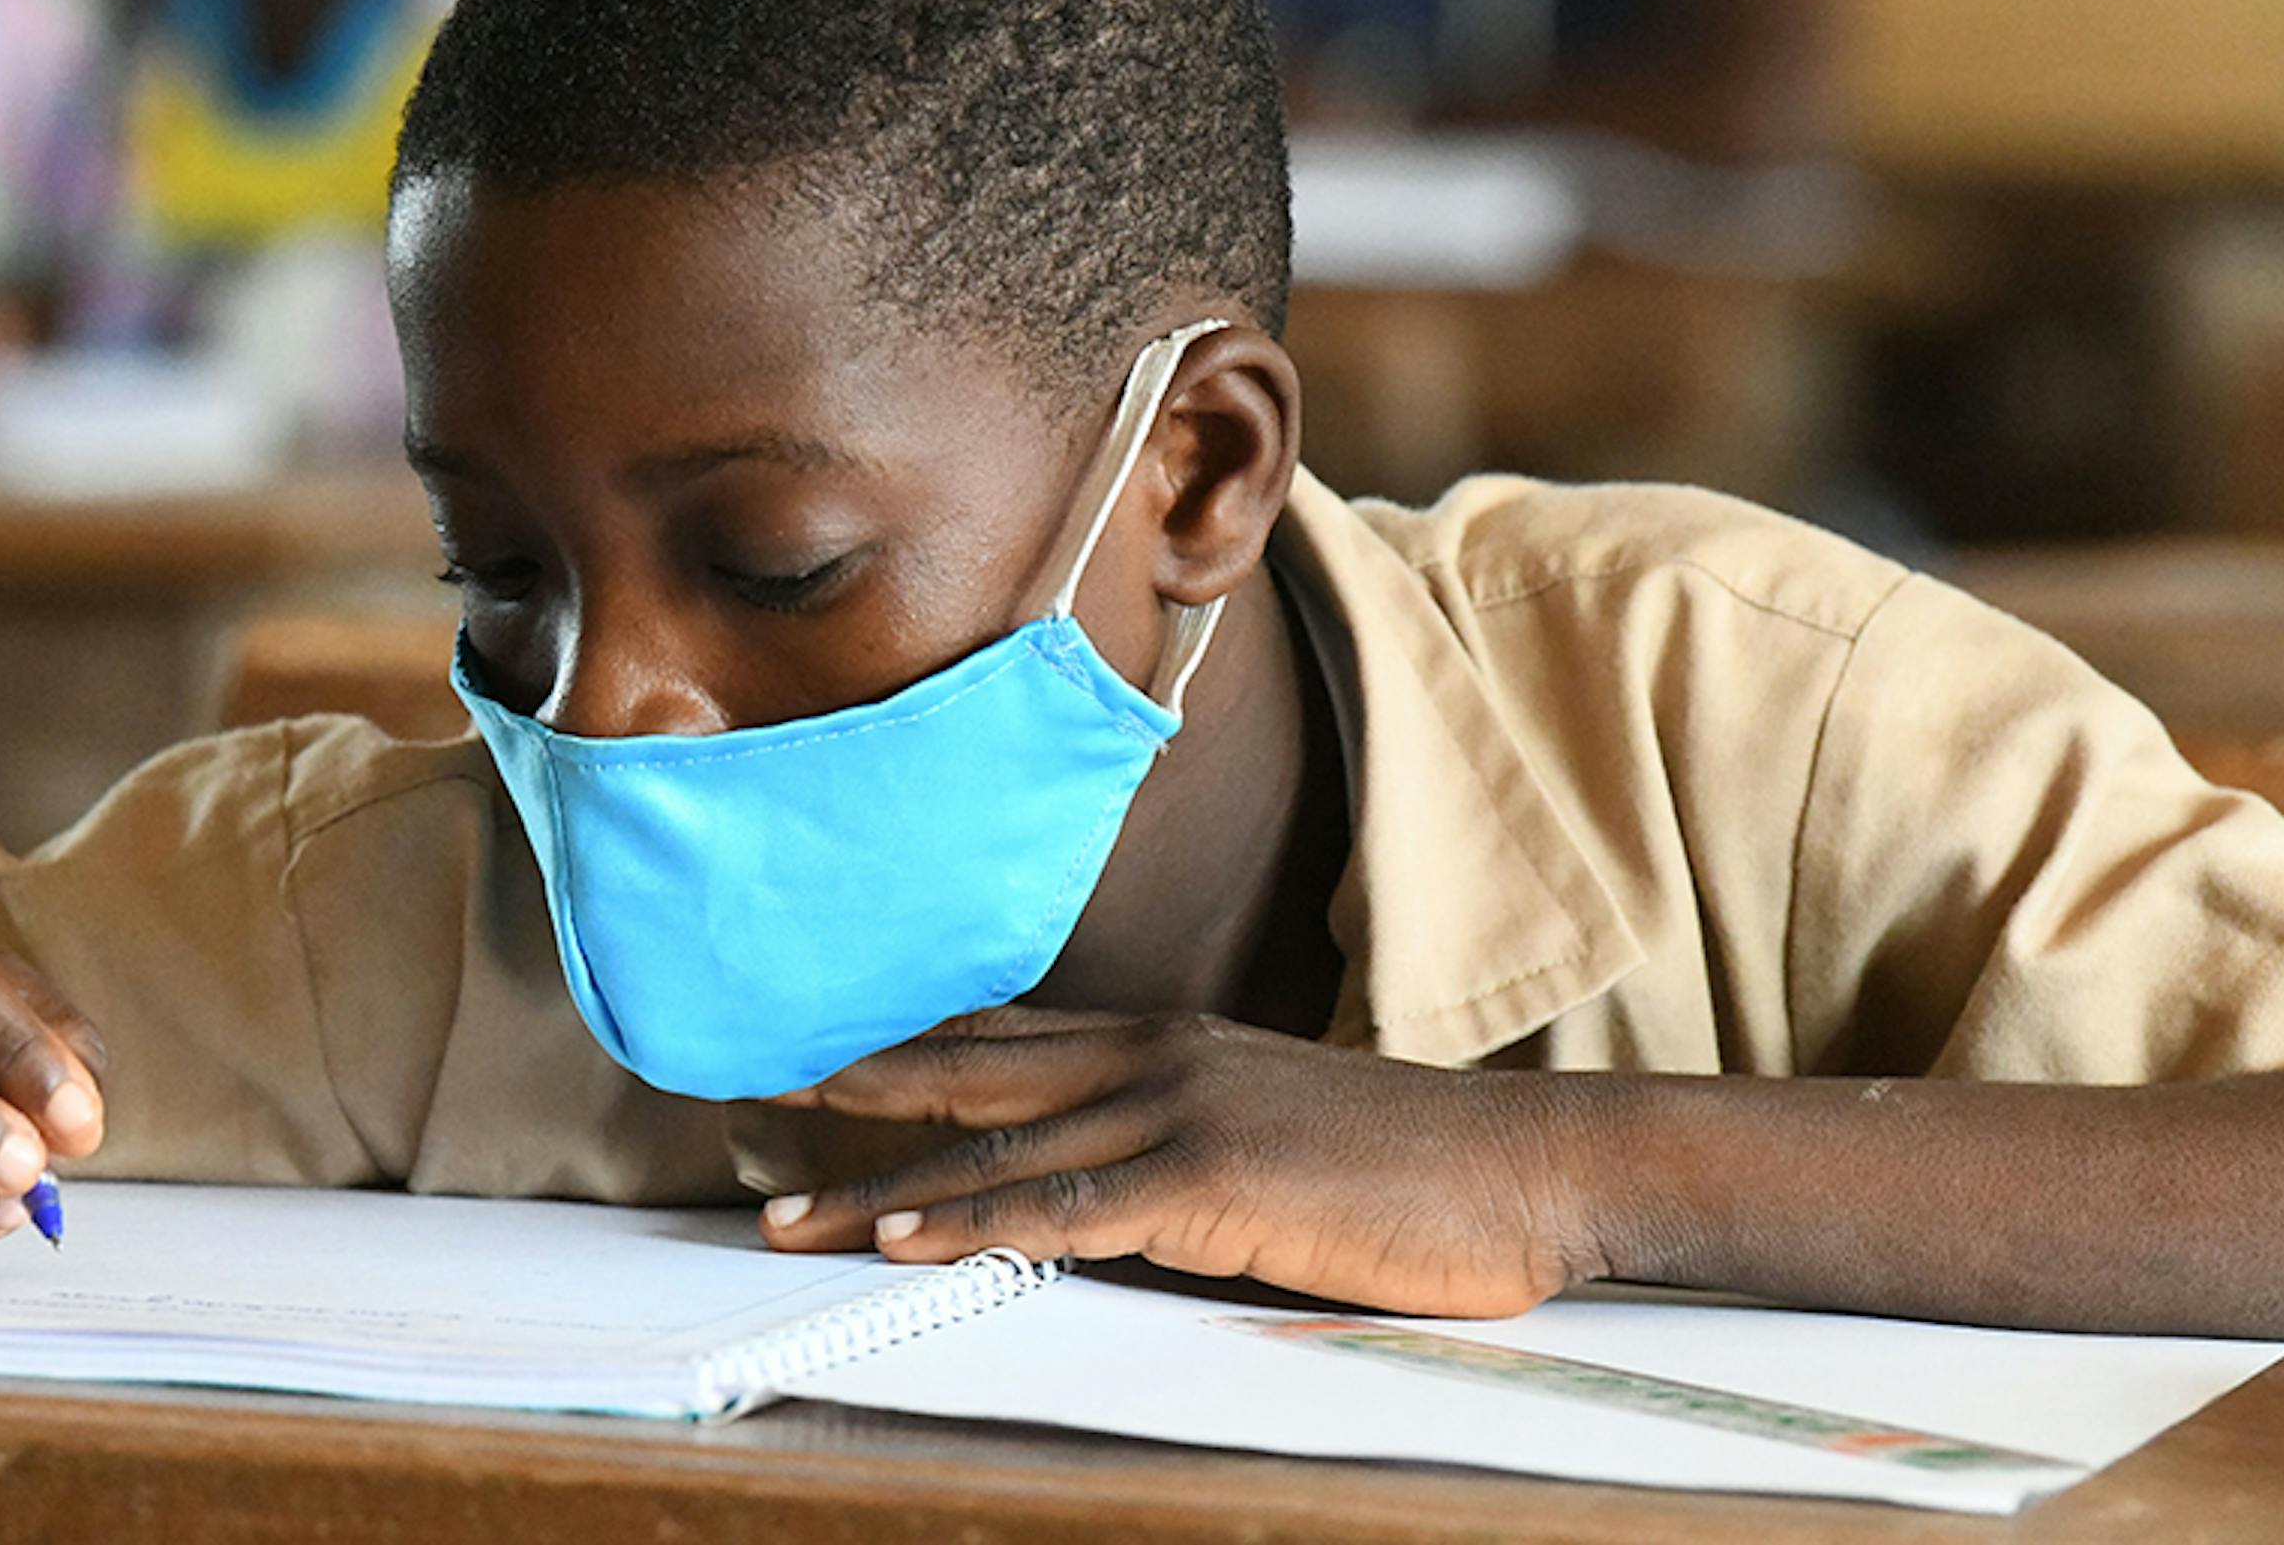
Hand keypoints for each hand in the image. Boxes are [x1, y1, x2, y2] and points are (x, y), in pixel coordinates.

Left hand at [757, 1007, 1602, 1317]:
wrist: (1528, 1171)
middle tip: (755, 1109)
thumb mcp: (1272, 1127)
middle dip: (856, 1099)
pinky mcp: (1211, 1183)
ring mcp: (1180, 1114)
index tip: (815, 1065)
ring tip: (791, 1217)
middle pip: (971, 1078)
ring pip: (995, 1152)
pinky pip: (1064, 1208)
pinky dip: (975, 1227)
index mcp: (1169, 1038)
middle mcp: (1156, 1056)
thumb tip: (1098, 1184)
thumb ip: (1179, 1141)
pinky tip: (904, 1244)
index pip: (1005, 1038)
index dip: (904, 1053)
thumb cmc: (1413, 1166)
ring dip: (882, 1192)